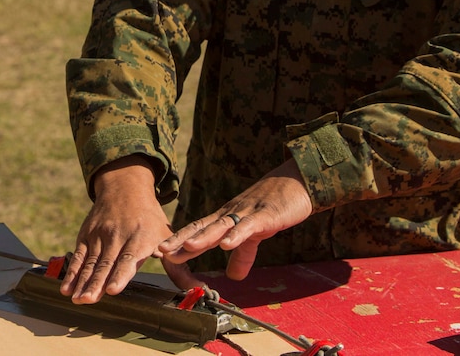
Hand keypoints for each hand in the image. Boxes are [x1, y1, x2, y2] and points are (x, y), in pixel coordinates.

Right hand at [61, 155, 202, 303]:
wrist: (124, 188)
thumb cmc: (149, 217)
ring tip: (77, 300)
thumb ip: (177, 265)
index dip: (120, 275)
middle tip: (88, 301)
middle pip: (105, 263)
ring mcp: (100, 235)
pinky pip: (78, 256)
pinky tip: (66, 287)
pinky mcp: (86, 236)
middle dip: (95, 284)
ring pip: (90, 262)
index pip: (128, 258)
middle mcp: (118, 236)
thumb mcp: (166, 236)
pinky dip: (71, 272)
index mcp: (140, 237)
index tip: (112, 289)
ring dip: (82, 282)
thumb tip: (195, 287)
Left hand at [157, 158, 312, 280]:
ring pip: (222, 226)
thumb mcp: (256, 233)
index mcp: (227, 218)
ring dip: (204, 237)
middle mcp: (232, 213)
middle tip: (162, 251)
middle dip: (182, 240)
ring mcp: (248, 213)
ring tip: (188, 247)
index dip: (180, 240)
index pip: (199, 229)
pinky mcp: (266, 215)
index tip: (162, 252)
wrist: (298, 182)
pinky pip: (249, 226)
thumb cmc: (274, 205)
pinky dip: (237, 235)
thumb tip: (233, 277)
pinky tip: (226, 244)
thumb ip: (243, 253)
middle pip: (204, 227)